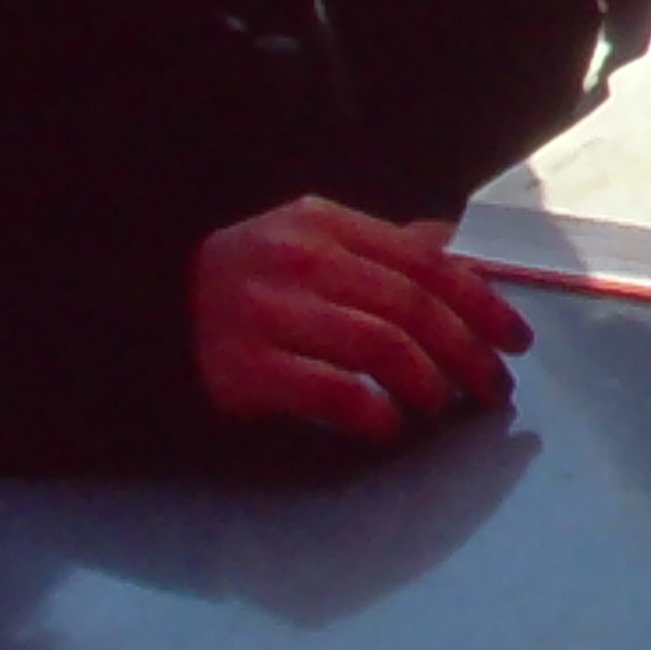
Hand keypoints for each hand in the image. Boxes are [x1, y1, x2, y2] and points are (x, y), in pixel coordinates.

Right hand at [191, 200, 533, 443]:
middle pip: (413, 307)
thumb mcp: (305, 243)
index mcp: (322, 223)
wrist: (135, 318)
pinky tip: (390, 425)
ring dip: (429, 384)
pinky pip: (331, 392)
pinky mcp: (240, 368)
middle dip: (468, 352)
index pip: (427, 263)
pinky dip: (374, 411)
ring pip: (382, 346)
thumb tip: (460, 253)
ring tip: (443, 407)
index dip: (483, 304)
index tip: (515, 340)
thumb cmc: (239, 284)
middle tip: (493, 388)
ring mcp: (264, 313)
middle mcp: (295, 261)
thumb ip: (380, 248)